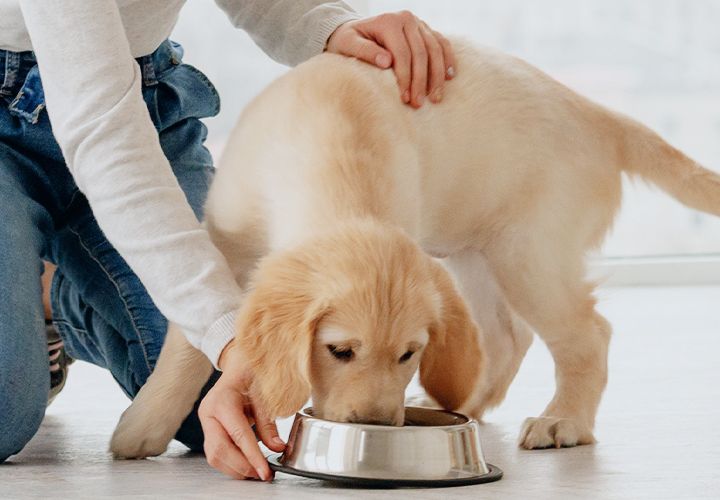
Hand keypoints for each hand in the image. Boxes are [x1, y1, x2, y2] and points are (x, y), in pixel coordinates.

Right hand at [198, 341, 284, 479]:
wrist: (239, 362)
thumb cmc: (252, 371)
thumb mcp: (265, 393)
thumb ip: (269, 422)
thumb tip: (277, 447)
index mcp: (223, 400)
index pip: (238, 435)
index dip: (252, 457)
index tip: (264, 471)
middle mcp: (209, 412)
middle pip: (219, 450)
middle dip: (241, 467)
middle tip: (262, 474)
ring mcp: (206, 421)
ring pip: (214, 455)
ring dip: (235, 468)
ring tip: (256, 471)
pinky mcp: (209, 428)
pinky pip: (216, 452)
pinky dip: (231, 462)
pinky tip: (246, 463)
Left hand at [326, 11, 454, 107]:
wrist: (355, 30)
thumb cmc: (348, 40)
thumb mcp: (348, 44)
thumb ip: (365, 51)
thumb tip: (386, 62)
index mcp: (389, 22)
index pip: (403, 53)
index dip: (405, 78)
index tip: (404, 99)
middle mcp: (406, 19)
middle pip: (421, 53)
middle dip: (421, 81)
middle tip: (419, 104)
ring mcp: (418, 24)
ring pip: (435, 49)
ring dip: (437, 75)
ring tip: (436, 98)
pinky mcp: (425, 30)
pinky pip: (442, 44)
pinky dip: (448, 60)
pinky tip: (450, 77)